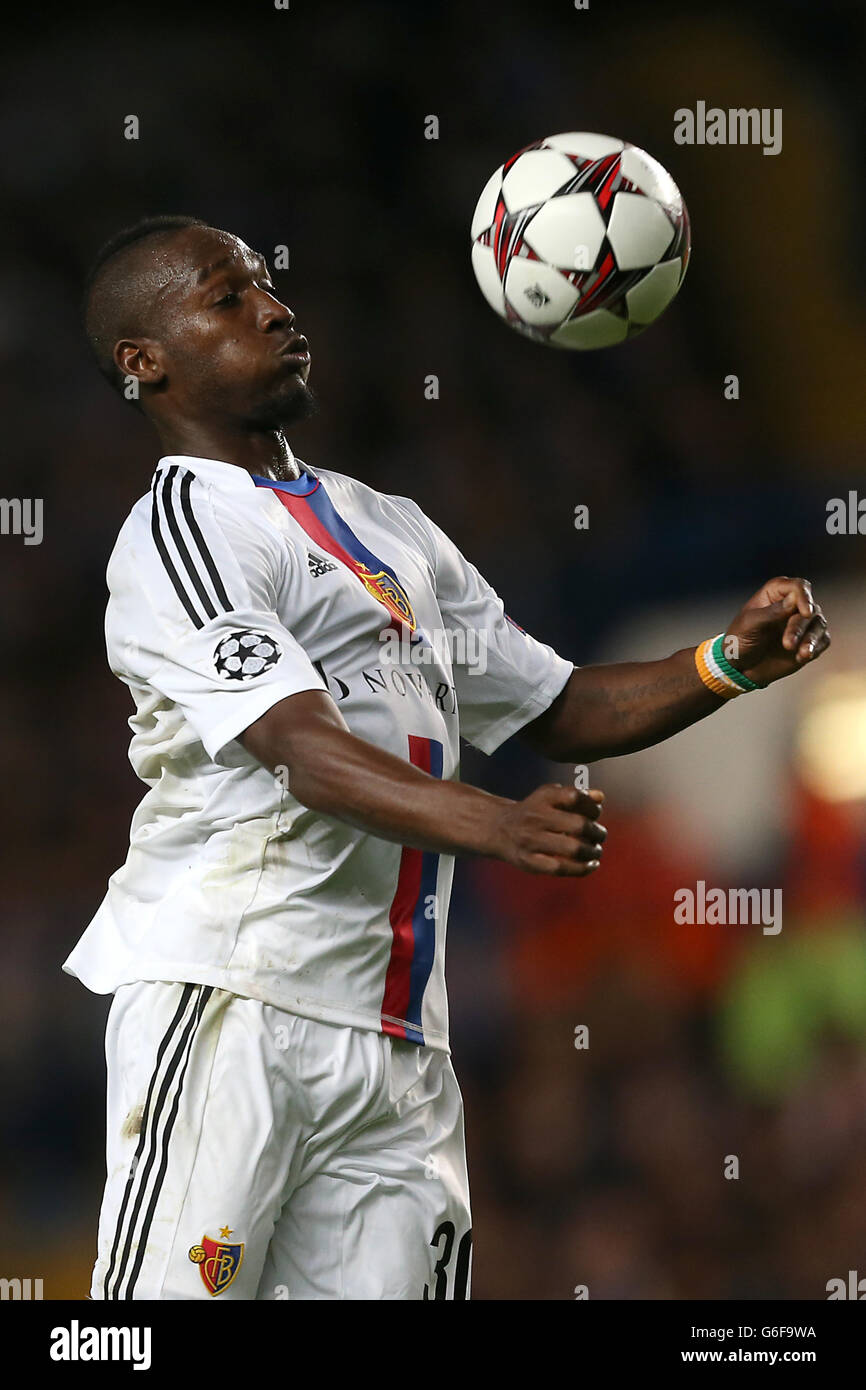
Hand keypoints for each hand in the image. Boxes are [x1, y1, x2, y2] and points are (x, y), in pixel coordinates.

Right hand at [491, 784, 605, 876]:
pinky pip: (561, 868)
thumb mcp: (551, 797)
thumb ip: (577, 795)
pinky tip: (591, 865)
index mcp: (543, 798)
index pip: (574, 797)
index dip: (592, 806)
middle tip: (600, 835)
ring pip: (573, 849)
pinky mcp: (529, 861)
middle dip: (597, 832)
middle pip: (578, 825)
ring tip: (596, 851)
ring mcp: (531, 841)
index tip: (595, 813)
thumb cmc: (534, 811)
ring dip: (592, 852)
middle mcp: (536, 817)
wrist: (498, 829)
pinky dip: (582, 868)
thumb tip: (600, 797)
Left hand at [724, 576, 829, 686]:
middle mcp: (793, 604)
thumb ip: (771, 612)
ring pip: (819, 624)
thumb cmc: (740, 639)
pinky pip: (822, 641)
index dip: (804, 597)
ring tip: (800, 653)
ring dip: (810, 639)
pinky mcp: (809, 640)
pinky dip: (815, 648)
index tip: (806, 612)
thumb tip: (793, 599)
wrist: (741, 666)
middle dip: (799, 627)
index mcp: (776, 592)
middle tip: (787, 645)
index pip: (798, 587)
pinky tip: (802, 657)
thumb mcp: (750, 624)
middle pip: (809, 608)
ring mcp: (803, 623)